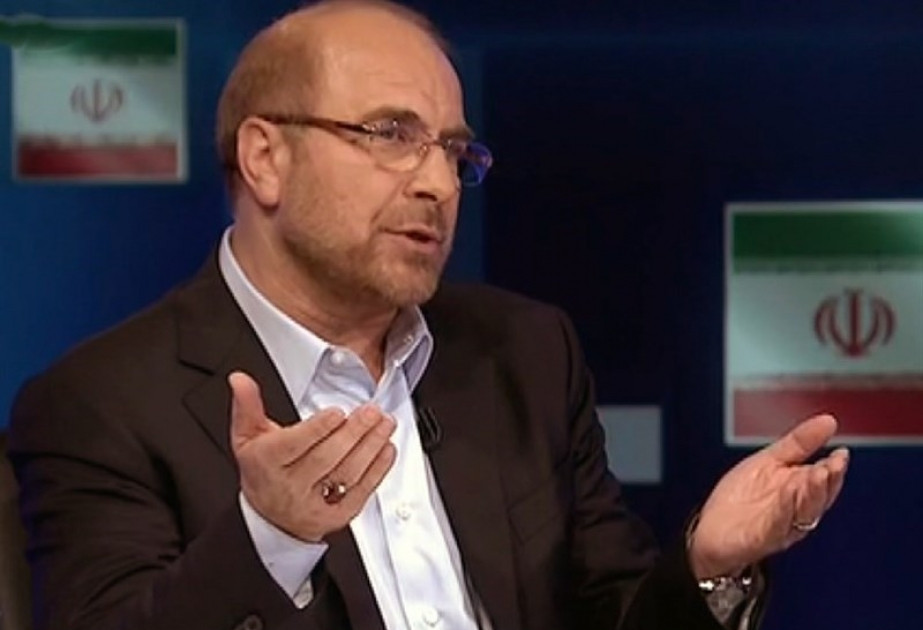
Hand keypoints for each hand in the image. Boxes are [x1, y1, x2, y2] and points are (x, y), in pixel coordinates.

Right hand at [228, 371, 396, 541]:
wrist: (268, 518)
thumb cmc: (262, 471)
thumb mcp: (247, 437)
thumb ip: (248, 405)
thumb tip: (240, 379)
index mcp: (266, 463)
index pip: (294, 446)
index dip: (318, 429)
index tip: (338, 412)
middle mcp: (289, 486)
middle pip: (326, 458)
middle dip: (353, 432)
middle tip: (372, 411)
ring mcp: (313, 504)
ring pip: (347, 474)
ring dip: (371, 447)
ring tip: (385, 424)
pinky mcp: (334, 517)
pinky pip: (360, 493)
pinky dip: (377, 470)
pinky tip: (387, 449)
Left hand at [688, 414, 848, 578]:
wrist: (711, 531)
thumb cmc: (741, 498)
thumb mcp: (769, 461)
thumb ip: (799, 443)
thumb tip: (828, 421)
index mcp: (799, 492)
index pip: (825, 481)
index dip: (834, 468)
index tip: (840, 453)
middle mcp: (795, 511)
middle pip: (818, 498)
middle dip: (827, 481)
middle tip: (833, 464)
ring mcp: (780, 526)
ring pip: (803, 512)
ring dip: (811, 493)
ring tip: (817, 474)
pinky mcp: (761, 538)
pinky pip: (776, 524)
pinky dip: (784, 509)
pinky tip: (788, 493)